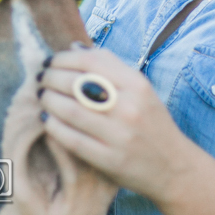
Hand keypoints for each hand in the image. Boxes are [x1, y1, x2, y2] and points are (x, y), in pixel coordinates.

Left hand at [39, 48, 214, 214]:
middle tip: (40, 78)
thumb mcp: (140, 89)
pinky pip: (72, 139)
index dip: (63, 58)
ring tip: (41, 96)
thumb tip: (74, 46)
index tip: (50, 61)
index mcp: (137, 85)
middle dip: (51, 78)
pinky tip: (46, 120)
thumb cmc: (150, 122)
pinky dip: (54, 127)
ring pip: (71, 110)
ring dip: (49, 100)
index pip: (90, 61)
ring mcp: (120, 135)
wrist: (174, 167)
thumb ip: (109, 66)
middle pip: (77, 84)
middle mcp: (129, 107)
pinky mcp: (110, 160)